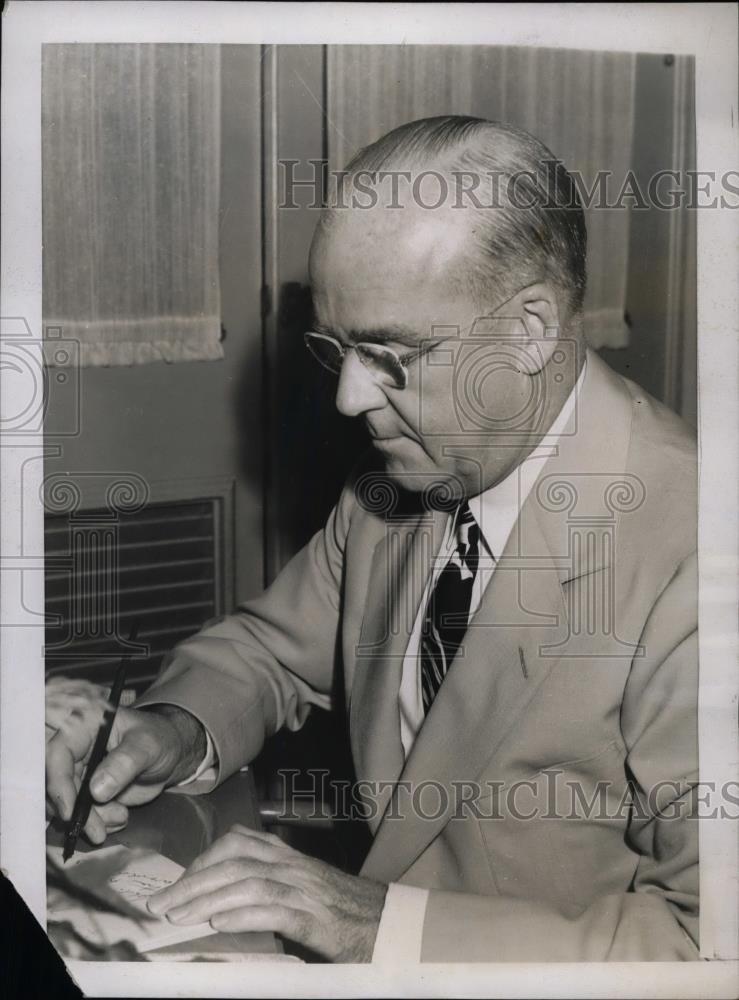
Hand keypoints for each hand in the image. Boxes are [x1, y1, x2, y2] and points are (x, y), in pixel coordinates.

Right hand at [46, 704, 204, 844]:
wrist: (170, 754)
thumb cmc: (159, 738)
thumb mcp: (148, 745)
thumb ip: (124, 763)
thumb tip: (97, 790)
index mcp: (84, 726)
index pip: (57, 755)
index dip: (59, 784)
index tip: (70, 812)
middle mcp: (76, 748)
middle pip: (58, 785)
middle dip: (77, 813)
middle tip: (98, 831)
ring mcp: (79, 771)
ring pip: (68, 804)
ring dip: (91, 819)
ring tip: (121, 816)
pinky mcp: (86, 791)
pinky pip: (81, 814)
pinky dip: (99, 822)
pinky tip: (120, 816)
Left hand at [147, 825, 386, 961]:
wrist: (391, 923)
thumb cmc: (345, 911)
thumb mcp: (304, 889)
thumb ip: (269, 887)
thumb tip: (224, 903)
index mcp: (288, 857)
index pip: (237, 843)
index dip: (202, 860)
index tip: (176, 884)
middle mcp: (293, 866)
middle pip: (233, 861)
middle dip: (191, 881)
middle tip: (159, 905)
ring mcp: (305, 889)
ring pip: (248, 882)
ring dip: (207, 899)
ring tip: (178, 917)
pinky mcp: (317, 918)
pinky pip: (275, 910)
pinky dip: (244, 915)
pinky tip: (220, 924)